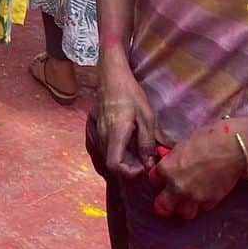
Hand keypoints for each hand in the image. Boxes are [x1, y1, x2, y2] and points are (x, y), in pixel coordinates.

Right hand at [99, 57, 158, 177]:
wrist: (111, 76)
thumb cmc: (130, 93)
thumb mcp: (146, 117)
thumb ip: (147, 142)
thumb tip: (149, 163)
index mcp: (115, 134)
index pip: (114, 166)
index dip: (129, 172)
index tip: (143, 165)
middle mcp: (103, 136)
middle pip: (112, 162)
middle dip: (130, 165)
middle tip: (146, 155)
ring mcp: (98, 131)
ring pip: (109, 155)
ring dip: (125, 157)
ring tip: (139, 146)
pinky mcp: (97, 126)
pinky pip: (106, 145)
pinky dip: (118, 149)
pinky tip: (129, 139)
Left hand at [149, 124, 247, 218]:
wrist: (230, 148)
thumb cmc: (205, 139)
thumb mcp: (181, 146)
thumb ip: (173, 159)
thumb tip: (169, 161)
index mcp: (166, 169)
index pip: (154, 180)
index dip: (158, 178)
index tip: (163, 178)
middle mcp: (176, 186)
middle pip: (163, 206)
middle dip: (165, 204)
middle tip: (168, 200)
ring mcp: (194, 197)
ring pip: (184, 213)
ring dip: (185, 207)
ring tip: (188, 200)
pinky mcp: (211, 202)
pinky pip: (202, 209)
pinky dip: (202, 204)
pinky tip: (204, 195)